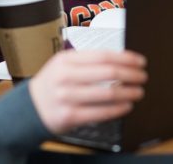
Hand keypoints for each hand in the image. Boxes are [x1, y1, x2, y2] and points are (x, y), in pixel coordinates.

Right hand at [28, 49, 146, 134]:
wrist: (30, 108)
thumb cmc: (52, 84)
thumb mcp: (63, 65)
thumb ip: (87, 61)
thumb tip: (120, 60)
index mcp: (66, 60)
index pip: (103, 55)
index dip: (126, 58)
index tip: (140, 61)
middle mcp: (66, 77)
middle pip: (108, 72)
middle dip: (131, 74)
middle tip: (143, 77)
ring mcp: (67, 97)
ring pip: (107, 93)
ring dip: (129, 92)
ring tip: (138, 92)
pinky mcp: (70, 116)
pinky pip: (101, 112)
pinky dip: (118, 109)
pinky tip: (126, 106)